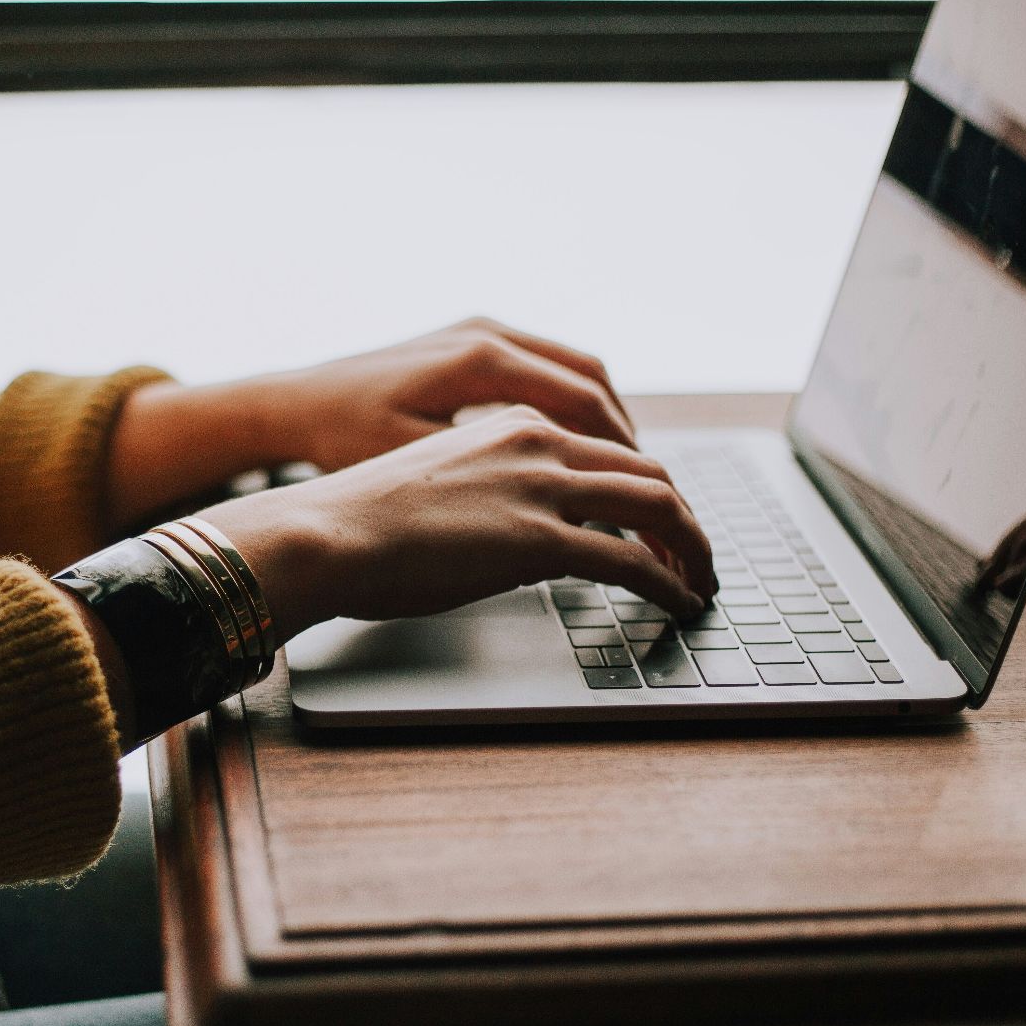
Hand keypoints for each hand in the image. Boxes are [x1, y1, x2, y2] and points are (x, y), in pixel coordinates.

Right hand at [195, 406, 714, 643]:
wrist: (325, 532)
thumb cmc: (360, 520)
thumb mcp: (439, 483)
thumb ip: (492, 492)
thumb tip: (519, 536)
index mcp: (512, 423)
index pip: (607, 448)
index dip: (646, 487)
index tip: (659, 522)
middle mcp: (537, 442)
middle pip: (647, 471)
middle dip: (684, 518)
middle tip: (696, 555)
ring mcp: (541, 488)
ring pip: (657, 506)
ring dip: (692, 548)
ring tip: (701, 582)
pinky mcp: (539, 540)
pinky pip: (633, 561)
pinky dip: (670, 582)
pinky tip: (679, 602)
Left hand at [254, 317, 636, 473]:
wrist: (292, 404)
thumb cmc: (342, 439)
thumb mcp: (417, 466)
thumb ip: (493, 480)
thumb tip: (565, 512)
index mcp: (481, 360)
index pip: (584, 404)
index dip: (624, 456)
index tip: (647, 497)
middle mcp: (488, 334)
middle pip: (592, 380)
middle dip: (626, 438)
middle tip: (651, 490)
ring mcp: (479, 331)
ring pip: (573, 369)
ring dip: (604, 419)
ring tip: (624, 472)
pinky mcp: (468, 340)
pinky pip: (544, 366)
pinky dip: (572, 404)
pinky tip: (575, 447)